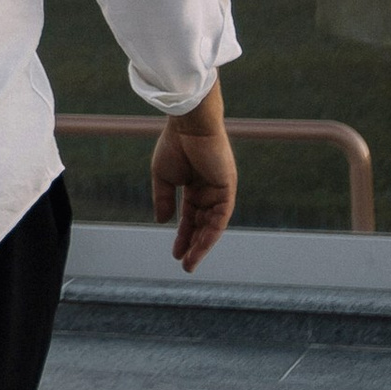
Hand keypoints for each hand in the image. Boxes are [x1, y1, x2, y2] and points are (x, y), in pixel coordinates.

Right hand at [150, 84, 236, 272]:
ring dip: (202, 245)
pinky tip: (200, 247)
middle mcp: (210, 190)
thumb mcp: (163, 177)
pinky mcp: (227, 189)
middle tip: (185, 265)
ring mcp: (220, 191)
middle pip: (202, 224)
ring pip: (212, 225)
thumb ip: (163, 199)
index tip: (175, 253)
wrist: (189, 124)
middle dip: (193, 245)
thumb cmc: (175, 144)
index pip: (191, 216)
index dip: (183, 235)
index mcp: (195, 185)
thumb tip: (163, 222)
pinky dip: (211, 234)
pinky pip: (220, 218)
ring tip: (190, 263)